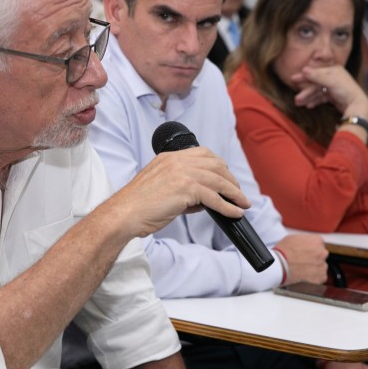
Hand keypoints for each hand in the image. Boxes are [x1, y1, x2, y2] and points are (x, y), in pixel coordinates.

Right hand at [112, 147, 249, 238]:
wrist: (124, 214)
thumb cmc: (139, 206)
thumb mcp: (162, 189)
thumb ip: (184, 190)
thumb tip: (206, 201)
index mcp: (169, 157)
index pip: (203, 153)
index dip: (220, 165)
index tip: (228, 177)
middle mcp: (176, 161)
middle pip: (215, 164)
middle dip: (230, 179)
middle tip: (239, 193)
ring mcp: (181, 173)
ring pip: (218, 180)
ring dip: (234, 193)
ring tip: (243, 203)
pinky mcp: (185, 188)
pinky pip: (214, 198)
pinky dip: (228, 206)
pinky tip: (235, 213)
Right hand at [275, 233, 327, 283]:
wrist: (279, 266)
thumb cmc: (283, 252)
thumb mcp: (293, 238)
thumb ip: (304, 240)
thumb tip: (304, 244)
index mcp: (317, 241)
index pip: (319, 244)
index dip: (311, 248)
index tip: (306, 252)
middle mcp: (322, 252)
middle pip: (321, 255)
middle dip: (314, 258)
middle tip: (303, 261)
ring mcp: (322, 265)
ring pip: (321, 266)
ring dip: (315, 268)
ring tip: (303, 269)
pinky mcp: (321, 277)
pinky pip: (321, 277)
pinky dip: (314, 278)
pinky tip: (305, 276)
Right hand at [291, 65, 367, 119]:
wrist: (356, 105)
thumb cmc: (345, 90)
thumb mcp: (330, 81)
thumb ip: (316, 76)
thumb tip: (303, 69)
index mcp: (334, 70)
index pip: (315, 72)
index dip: (304, 76)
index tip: (293, 79)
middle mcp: (333, 77)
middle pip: (315, 84)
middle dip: (305, 91)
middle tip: (295, 97)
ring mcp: (334, 88)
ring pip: (317, 92)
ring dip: (308, 98)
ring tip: (299, 104)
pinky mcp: (334, 97)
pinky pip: (322, 98)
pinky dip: (315, 101)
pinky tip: (308, 106)